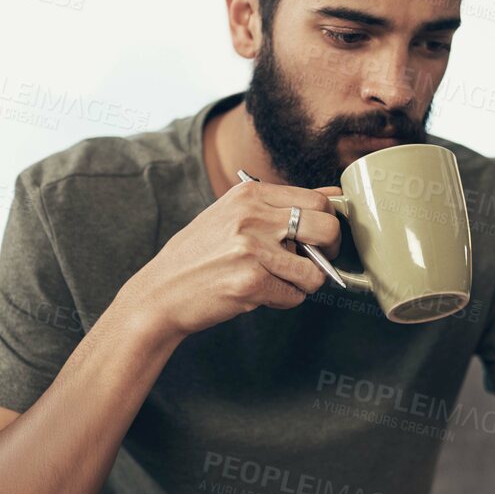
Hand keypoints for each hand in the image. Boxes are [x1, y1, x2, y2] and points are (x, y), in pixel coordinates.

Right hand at [122, 179, 344, 337]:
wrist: (160, 292)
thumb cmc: (199, 255)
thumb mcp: (234, 215)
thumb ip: (280, 205)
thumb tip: (334, 195)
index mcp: (249, 194)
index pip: (317, 200)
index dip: (329, 223)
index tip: (322, 238)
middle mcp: (252, 216)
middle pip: (326, 227)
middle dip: (331, 250)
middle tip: (316, 262)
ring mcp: (251, 250)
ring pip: (314, 271)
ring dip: (303, 283)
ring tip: (277, 281)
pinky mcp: (251, 282)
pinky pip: (294, 295)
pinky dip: (283, 300)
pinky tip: (259, 294)